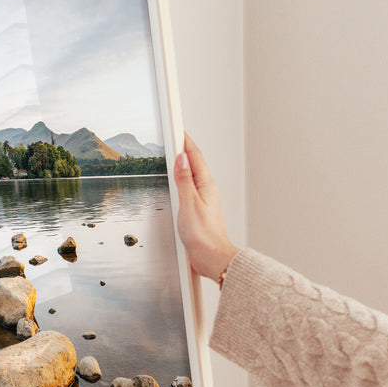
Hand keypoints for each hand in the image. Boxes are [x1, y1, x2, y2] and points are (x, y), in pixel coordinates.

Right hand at [174, 134, 239, 280]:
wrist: (212, 257)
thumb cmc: (203, 235)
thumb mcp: (189, 203)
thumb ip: (184, 180)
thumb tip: (181, 159)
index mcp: (205, 185)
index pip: (194, 156)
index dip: (185, 141)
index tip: (177, 129)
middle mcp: (206, 190)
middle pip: (194, 163)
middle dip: (184, 149)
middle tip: (175, 136)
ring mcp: (203, 200)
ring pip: (192, 176)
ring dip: (183, 164)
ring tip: (175, 154)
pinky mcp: (198, 210)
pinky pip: (189, 188)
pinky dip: (182, 180)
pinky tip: (178, 183)